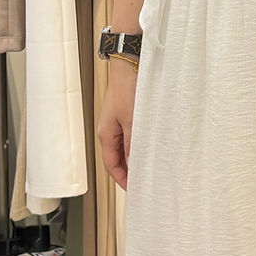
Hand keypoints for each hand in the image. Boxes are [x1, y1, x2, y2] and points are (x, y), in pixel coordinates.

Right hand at [98, 58, 137, 190]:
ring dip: (134, 159)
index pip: (111, 165)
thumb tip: (135, 163)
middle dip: (128, 172)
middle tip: (142, 182)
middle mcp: (109, 131)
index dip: (121, 179)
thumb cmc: (126, 89)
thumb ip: (133, 143)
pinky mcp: (126, 116)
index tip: (133, 189)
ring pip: (124, 148)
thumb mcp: (132, 121)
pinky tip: (149, 148)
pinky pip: (130, 137)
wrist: (129, 66)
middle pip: (117, 158)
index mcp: (106, 135)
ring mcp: (117, 124)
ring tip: (148, 169)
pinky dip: (137, 146)